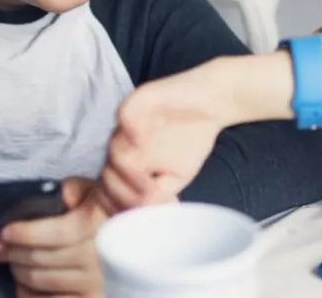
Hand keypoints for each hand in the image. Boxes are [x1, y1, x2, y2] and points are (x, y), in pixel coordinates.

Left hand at [0, 178, 105, 297]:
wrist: (136, 245)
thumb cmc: (106, 215)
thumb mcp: (95, 193)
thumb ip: (73, 190)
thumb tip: (52, 194)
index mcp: (95, 226)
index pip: (52, 234)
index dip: (23, 234)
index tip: (5, 231)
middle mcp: (96, 256)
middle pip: (40, 259)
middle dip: (13, 252)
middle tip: (0, 246)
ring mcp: (94, 282)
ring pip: (41, 280)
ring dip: (19, 271)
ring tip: (14, 260)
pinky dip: (29, 292)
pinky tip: (25, 281)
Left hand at [101, 64, 234, 211]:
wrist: (213, 102)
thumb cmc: (192, 138)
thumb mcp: (174, 178)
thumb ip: (156, 197)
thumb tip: (146, 215)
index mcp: (124, 162)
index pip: (108, 191)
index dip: (120, 208)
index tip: (139, 221)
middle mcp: (120, 143)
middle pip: (107, 176)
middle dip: (126, 196)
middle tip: (148, 205)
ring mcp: (127, 122)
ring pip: (115, 152)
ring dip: (131, 174)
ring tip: (151, 188)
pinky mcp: (139, 100)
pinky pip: (126, 118)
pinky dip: (132, 133)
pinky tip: (144, 145)